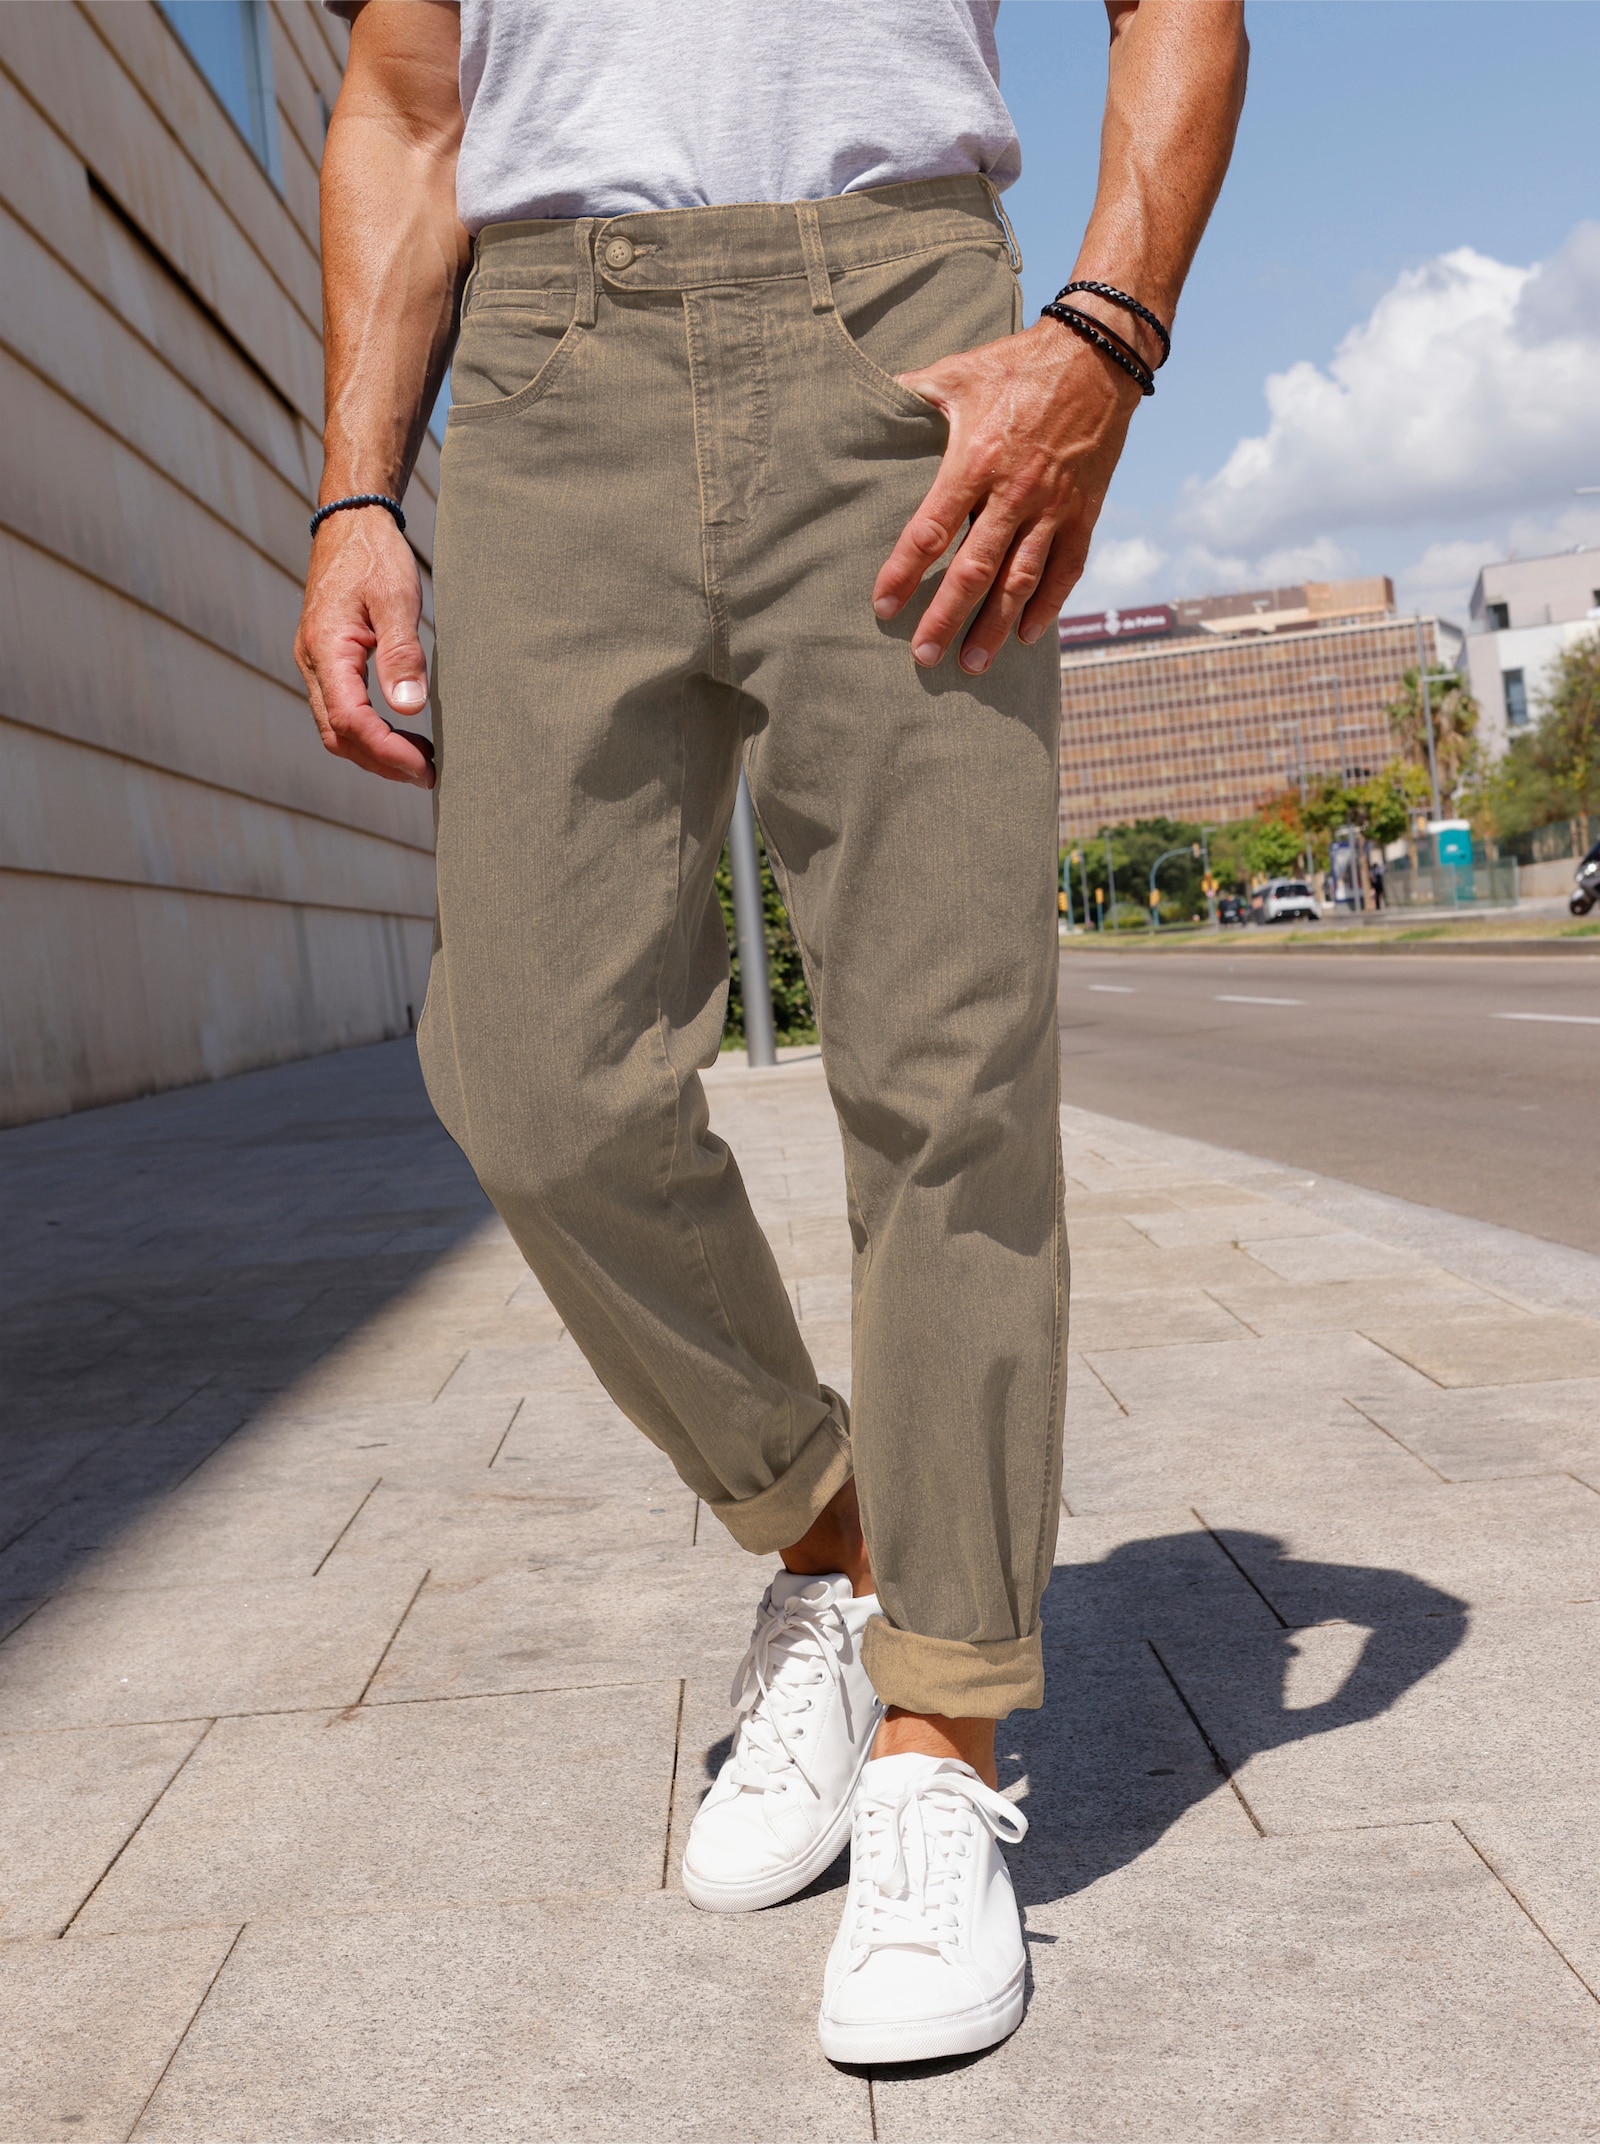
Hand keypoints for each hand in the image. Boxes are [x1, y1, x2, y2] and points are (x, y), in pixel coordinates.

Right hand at [294, 507, 436, 786]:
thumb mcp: (396, 600)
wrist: (350, 524)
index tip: (425, 767)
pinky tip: (402, 732)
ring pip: (337, 729)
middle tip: (429, 774)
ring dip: (376, 751)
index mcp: (326, 650)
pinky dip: (370, 732)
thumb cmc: (375, 557)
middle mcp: (313, 663)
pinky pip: (341, 711)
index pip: (351, 721)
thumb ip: (402, 654)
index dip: (388, 751)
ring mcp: (316, 665)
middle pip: (339, 735)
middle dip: (382, 762)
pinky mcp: (326, 663)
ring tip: (421, 760)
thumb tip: (409, 709)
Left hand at [872, 319, 1143, 673]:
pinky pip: (1066, 570)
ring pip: (1020, 581)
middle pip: (974, 570)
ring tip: (972, 663)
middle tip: (924, 656)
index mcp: (975, 461)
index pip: (931, 529)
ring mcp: (1053, 507)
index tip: (883, 605)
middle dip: (946, 617)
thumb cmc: (1017, 364)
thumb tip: (863, 404)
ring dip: (995, 627)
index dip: (904, 571)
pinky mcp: (1084, 513)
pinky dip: (1047, 606)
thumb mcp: (957, 372)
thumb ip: (910, 396)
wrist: (1097, 355)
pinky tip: (1027, 635)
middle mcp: (1014, 493)